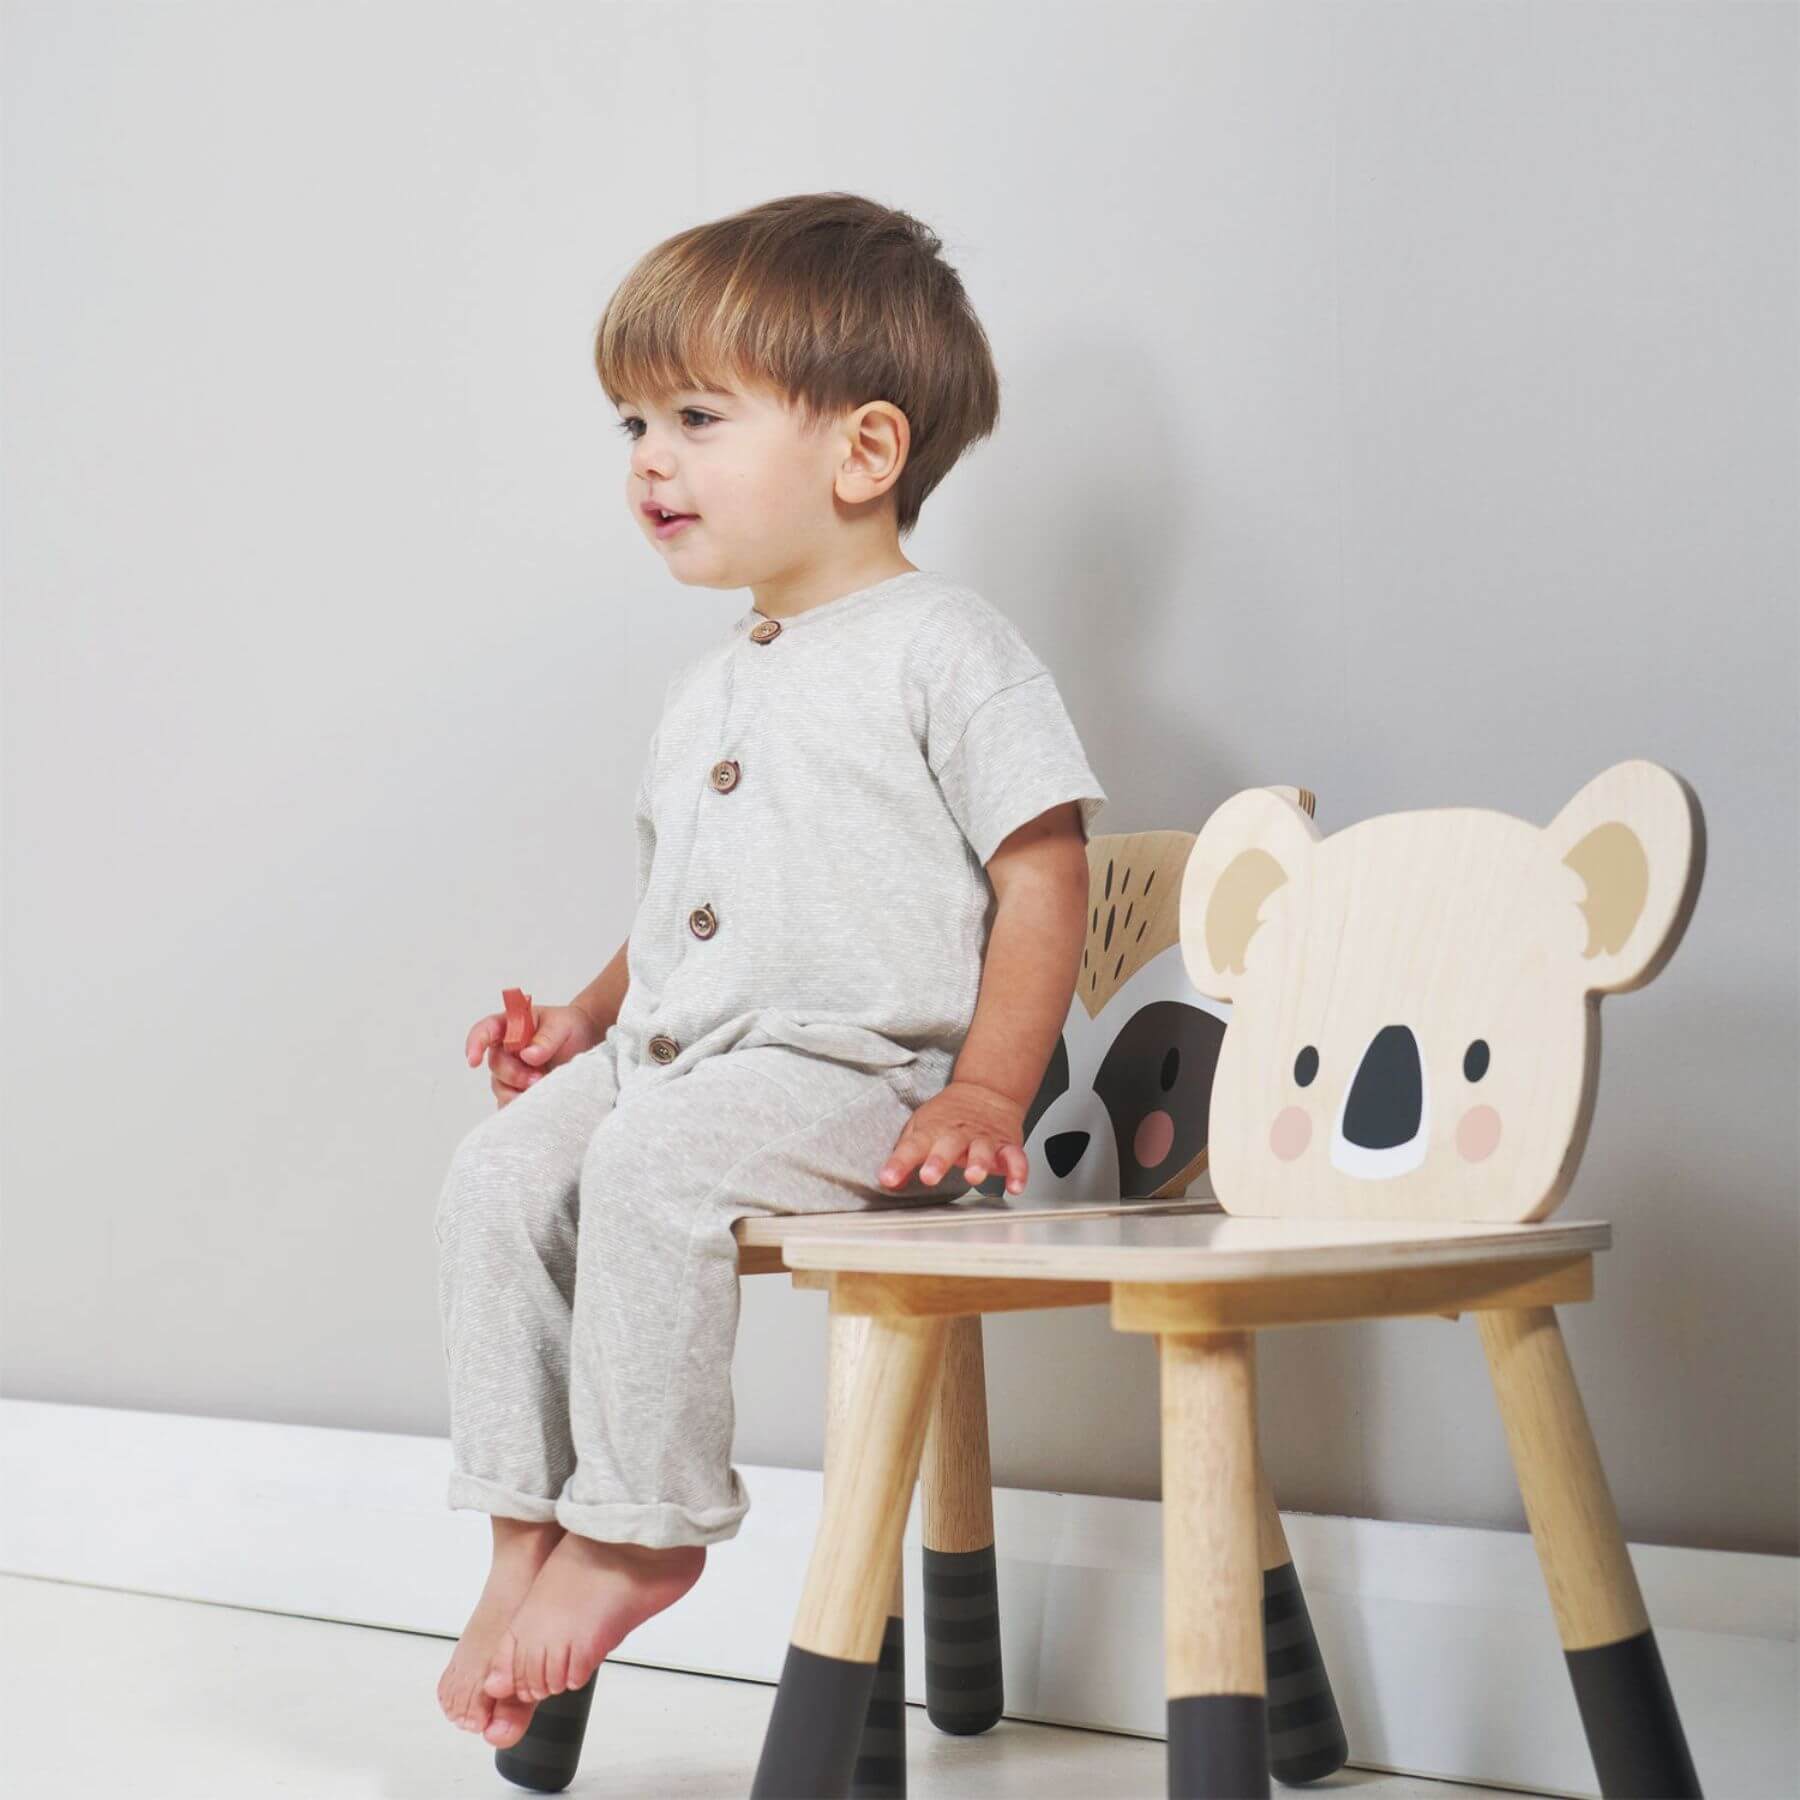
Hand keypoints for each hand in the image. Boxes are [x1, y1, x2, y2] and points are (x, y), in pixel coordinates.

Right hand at [464, 1002, 601, 1108]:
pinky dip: (521, 1105)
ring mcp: (512, 1070)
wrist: (585, 1041)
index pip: (484, 1031)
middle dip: (514, 1074)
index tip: (474, 1060)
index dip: (475, 1044)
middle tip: (537, 1078)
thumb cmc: (569, 1027)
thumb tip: (528, 1055)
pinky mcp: (520, 1089)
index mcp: (511, 1025)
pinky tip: (537, 1102)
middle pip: (495, 1064)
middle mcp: (506, 1049)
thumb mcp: (562, 1025)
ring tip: (542, 1087)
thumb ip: (546, 1038)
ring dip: (518, 1091)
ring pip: (501, 1086)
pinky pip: (510, 1102)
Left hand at [877, 1080, 1028, 1195]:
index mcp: (933, 1130)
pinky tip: (1015, 1186)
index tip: (888, 1178)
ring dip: (978, 1163)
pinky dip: (1018, 1172)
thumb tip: (890, 1181)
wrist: (985, 1090)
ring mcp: (984, 1139)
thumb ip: (905, 1156)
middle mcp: (958, 1134)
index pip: (912, 1146)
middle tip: (929, 1176)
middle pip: (948, 1146)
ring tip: (973, 1176)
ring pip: (982, 1150)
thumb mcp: (920, 1129)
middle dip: (938, 1161)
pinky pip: (1015, 1158)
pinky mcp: (1006, 1145)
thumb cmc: (948, 1115)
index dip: (899, 1163)